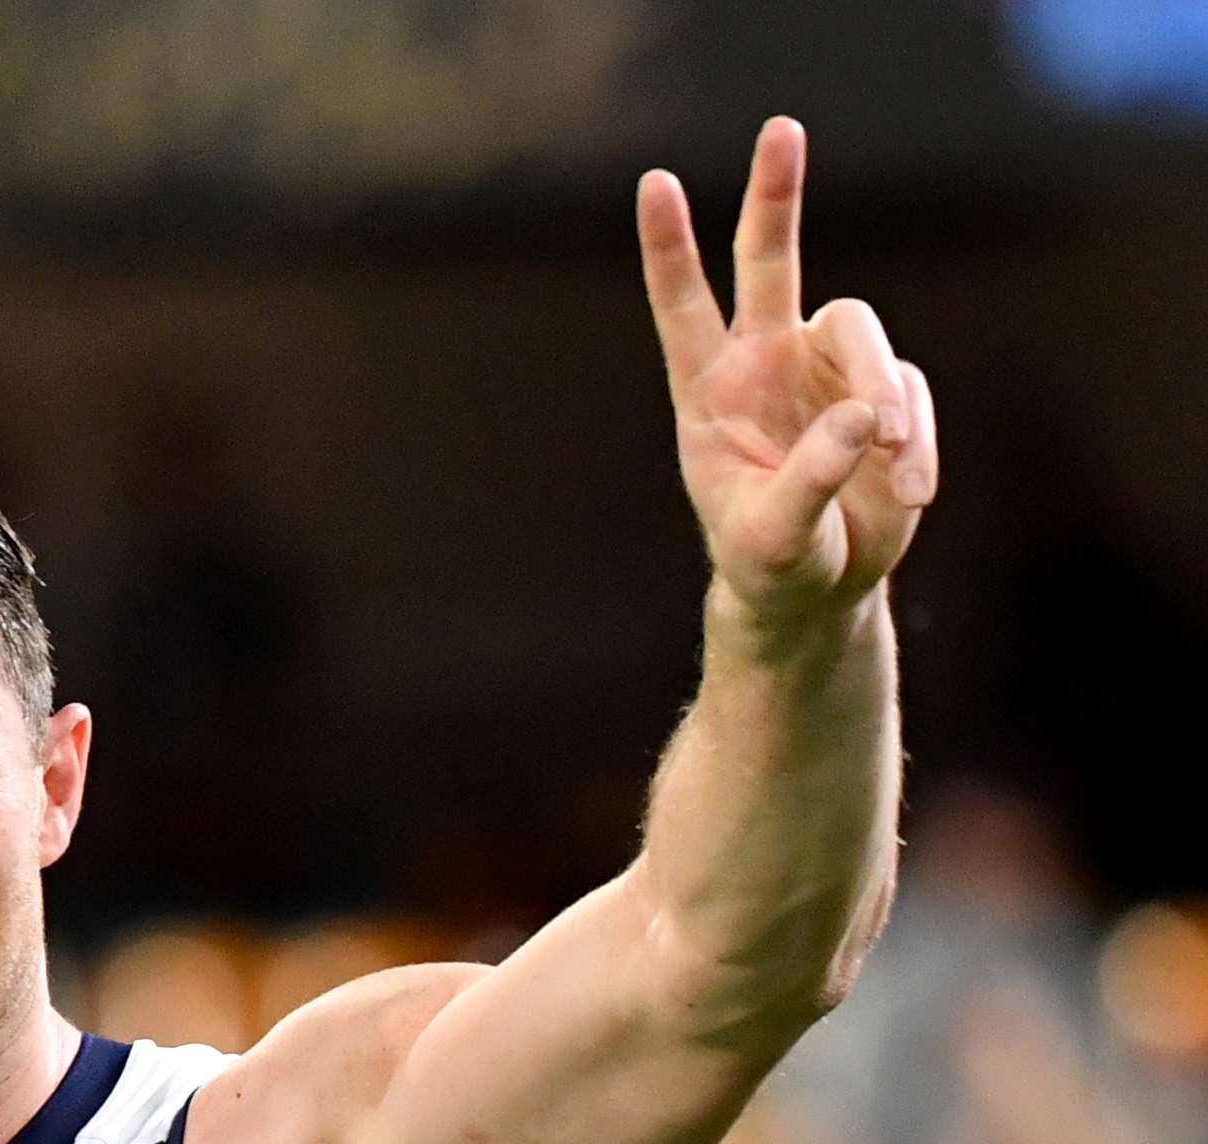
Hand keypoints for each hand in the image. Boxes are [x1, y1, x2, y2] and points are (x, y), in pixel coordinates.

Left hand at [638, 117, 937, 623]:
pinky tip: (908, 492)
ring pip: (863, 333)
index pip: (683, 305)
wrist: (819, 589)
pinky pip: (910, 399)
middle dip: (775, 195)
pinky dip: (915, 445)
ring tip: (889, 465)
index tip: (654, 183)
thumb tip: (864, 414)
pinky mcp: (887, 395)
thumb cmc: (772, 559)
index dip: (670, 246)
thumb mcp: (772, 534)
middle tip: (780, 127)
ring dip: (883, 398)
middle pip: (771, 260)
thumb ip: (809, 475)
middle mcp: (766, 361)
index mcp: (710, 389)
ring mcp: (828, 371)